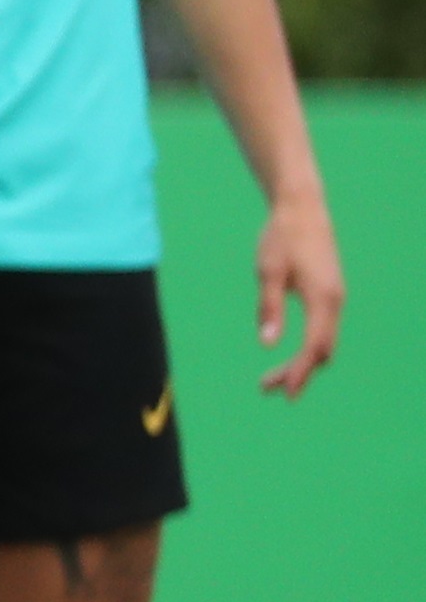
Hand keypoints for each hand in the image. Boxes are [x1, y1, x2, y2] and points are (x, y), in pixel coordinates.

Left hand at [258, 193, 344, 396]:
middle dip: (298, 372)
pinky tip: (291, 356)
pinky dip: (309, 347)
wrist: (302, 210)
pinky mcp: (330, 293)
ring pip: (324, 341)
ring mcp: (335, 297)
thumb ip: (269, 308)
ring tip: (271, 379)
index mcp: (323, 298)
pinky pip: (324, 329)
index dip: (300, 371)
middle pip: (321, 349)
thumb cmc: (282, 238)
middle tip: (265, 388)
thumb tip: (267, 343)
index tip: (284, 392)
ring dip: (302, 362)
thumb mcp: (268, 272)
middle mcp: (335, 301)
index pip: (314, 346)